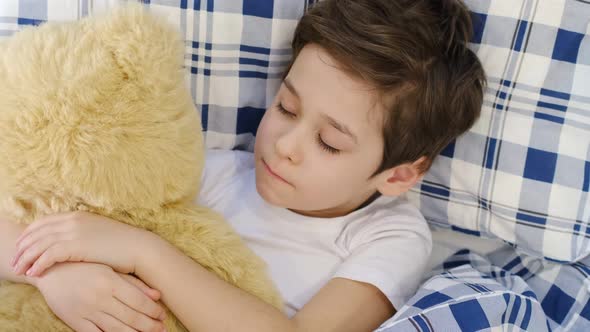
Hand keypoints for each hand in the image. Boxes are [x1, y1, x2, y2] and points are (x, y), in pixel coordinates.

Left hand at [11, 211, 148, 276]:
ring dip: (26, 258)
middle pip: (37, 232)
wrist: (138, 248)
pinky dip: (38, 264)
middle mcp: (73, 221)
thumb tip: (73, 241)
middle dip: (23, 246)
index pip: (44, 222)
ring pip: (39, 244)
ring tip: (19, 269)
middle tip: (14, 259)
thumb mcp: (99, 232)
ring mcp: (74, 232)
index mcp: (77, 215)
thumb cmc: (122, 245)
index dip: (29, 233)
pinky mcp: (76, 246)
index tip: (22, 245)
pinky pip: (48, 255)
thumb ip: (83, 233)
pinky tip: (33, 273)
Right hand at [34, 262, 166, 331]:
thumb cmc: (85, 266)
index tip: (163, 315)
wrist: (50, 271)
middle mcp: (99, 297)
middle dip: (150, 326)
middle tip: (162, 329)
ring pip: (116, 329)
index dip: (153, 311)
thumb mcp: (110, 269)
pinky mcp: (75, 322)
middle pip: (131, 317)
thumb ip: (134, 283)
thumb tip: (157, 295)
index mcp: (109, 281)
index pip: (138, 301)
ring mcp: (86, 311)